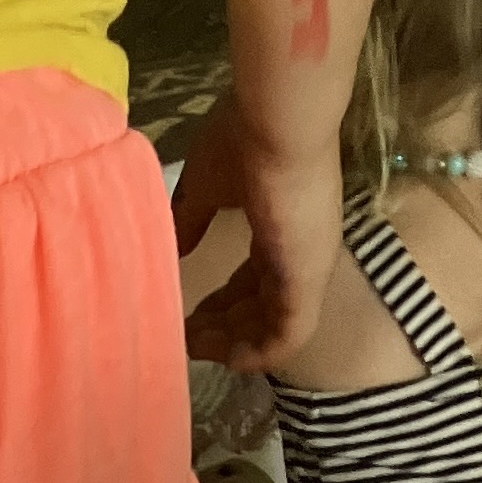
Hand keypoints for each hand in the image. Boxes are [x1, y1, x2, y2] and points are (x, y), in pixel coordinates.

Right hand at [174, 96, 345, 369]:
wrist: (280, 121)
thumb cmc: (247, 139)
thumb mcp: (206, 182)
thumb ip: (191, 217)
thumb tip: (173, 245)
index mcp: (281, 225)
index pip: (255, 277)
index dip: (223, 301)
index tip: (190, 313)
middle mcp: (299, 250)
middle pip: (261, 306)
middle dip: (223, 328)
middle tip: (185, 338)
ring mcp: (307, 267)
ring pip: (272, 326)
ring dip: (233, 344)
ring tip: (194, 347)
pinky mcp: (308, 281)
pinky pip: (286, 337)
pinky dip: (257, 355)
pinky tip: (227, 361)